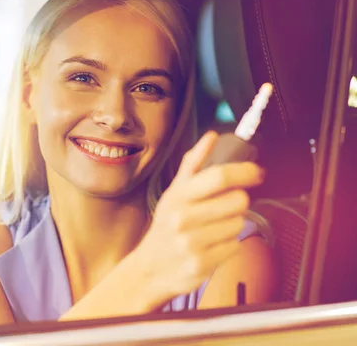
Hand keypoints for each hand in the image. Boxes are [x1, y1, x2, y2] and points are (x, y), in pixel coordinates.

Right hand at [135, 131, 264, 298]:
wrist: (149, 268)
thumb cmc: (166, 227)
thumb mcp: (174, 193)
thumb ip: (194, 164)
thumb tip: (212, 136)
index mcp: (179, 197)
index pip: (220, 176)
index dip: (244, 171)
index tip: (256, 172)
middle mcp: (184, 218)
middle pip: (238, 200)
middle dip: (237, 203)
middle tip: (224, 207)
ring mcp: (193, 242)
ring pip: (239, 224)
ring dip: (231, 225)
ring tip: (212, 229)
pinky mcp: (203, 264)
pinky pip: (234, 246)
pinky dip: (228, 246)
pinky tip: (210, 246)